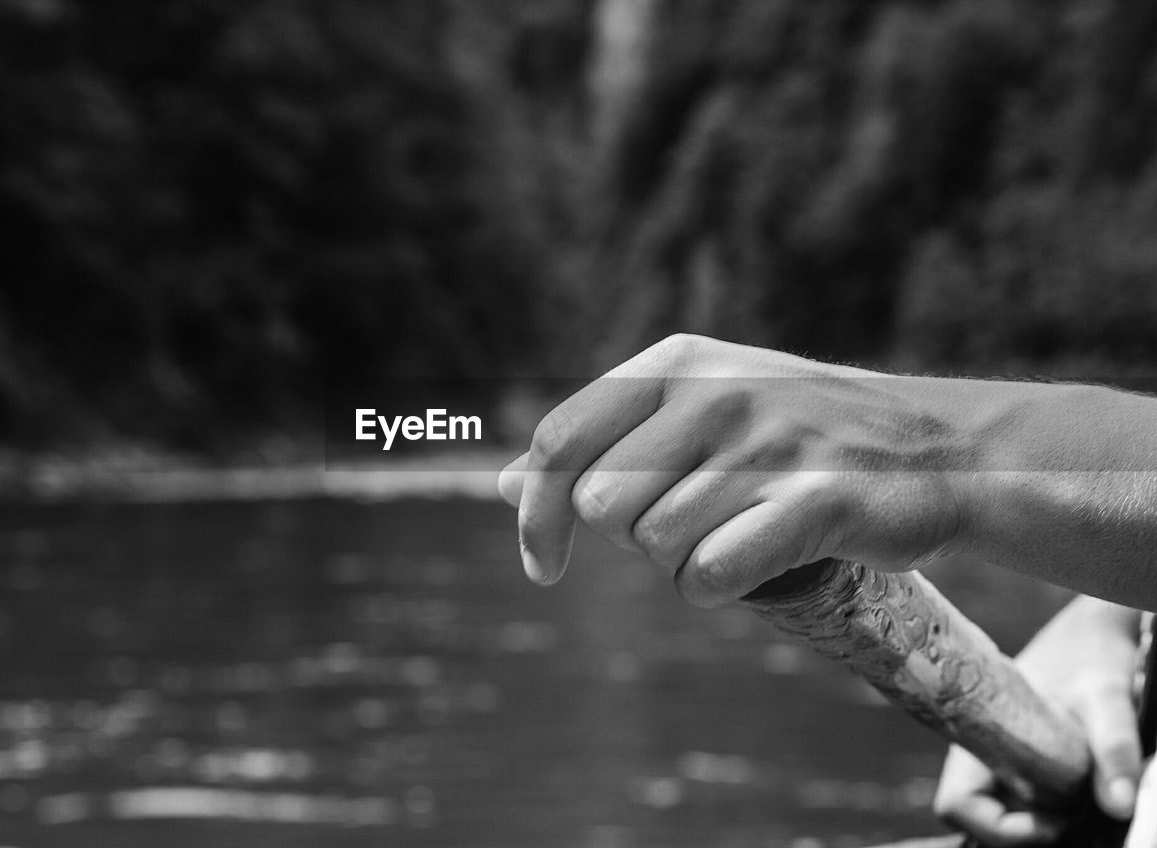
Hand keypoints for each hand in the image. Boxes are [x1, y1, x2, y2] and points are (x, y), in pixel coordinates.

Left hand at [497, 334, 981, 604]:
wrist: (943, 447)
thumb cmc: (801, 436)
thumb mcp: (699, 411)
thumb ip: (604, 442)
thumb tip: (502, 483)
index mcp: (676, 361)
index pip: (559, 441)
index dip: (534, 514)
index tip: (544, 567)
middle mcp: (715, 392)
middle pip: (602, 506)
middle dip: (633, 537)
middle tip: (695, 525)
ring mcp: (767, 442)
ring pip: (656, 546)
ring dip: (686, 562)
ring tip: (743, 532)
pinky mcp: (814, 500)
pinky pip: (709, 574)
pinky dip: (720, 586)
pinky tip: (759, 562)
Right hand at [933, 597, 1142, 845]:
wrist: (1094, 628)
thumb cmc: (1089, 651)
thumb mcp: (1106, 698)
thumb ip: (1114, 749)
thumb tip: (1120, 806)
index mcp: (978, 735)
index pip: (956, 805)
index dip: (997, 827)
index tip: (1051, 818)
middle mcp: (980, 750)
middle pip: (981, 816)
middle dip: (1029, 825)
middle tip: (1074, 809)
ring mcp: (998, 755)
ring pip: (1004, 809)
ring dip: (1043, 813)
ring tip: (1082, 791)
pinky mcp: (1021, 758)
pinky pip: (1024, 797)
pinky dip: (1053, 804)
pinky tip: (1082, 784)